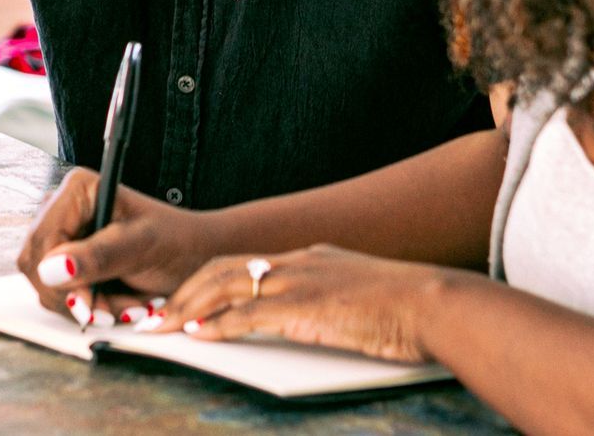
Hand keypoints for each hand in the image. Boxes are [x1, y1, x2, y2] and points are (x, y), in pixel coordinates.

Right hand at [17, 167, 220, 328]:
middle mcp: (62, 209)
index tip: (86, 304)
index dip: (57, 277)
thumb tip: (51, 268)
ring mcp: (62, 236)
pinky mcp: (67, 261)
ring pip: (46, 286)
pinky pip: (59, 294)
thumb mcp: (142, 247)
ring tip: (129, 306)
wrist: (195, 256)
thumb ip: (98, 256)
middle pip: (36, 265)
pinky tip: (119, 304)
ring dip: (87, 305)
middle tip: (116, 311)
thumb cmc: (176, 241)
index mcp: (77, 189)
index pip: (42, 240)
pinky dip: (89, 308)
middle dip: (76, 296)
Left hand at [156, 244, 443, 363]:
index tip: (186, 300)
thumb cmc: (409, 308)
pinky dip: (218, 324)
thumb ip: (328, 303)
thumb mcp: (358, 297)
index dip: (209, 281)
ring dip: (189, 307)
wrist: (436, 304)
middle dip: (186, 291)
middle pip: (224, 268)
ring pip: (226, 285)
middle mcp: (299, 262)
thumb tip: (312, 320)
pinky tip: (198, 336)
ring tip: (163, 327)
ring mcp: (301, 282)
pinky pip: (248, 314)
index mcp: (311, 258)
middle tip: (158, 314)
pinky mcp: (305, 307)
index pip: (245, 263)